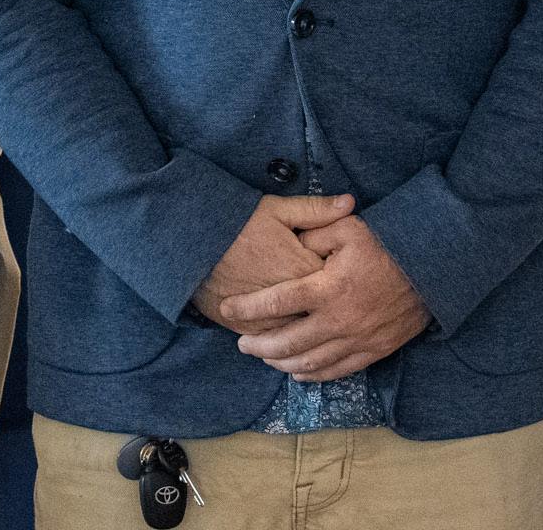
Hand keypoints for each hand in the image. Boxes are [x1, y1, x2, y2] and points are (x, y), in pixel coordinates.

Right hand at [192, 194, 355, 334]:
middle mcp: (288, 298)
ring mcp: (266, 316)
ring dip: (305, 326)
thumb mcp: (278, 209)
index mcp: (300, 267)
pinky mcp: (246, 327)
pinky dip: (281, 337)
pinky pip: (272, 340)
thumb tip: (350, 202)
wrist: (192, 243)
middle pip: (319, 310)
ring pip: (297, 331)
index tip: (344, 273)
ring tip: (310, 317)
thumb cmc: (238, 222)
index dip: (340, 277)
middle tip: (331, 299)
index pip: (335, 280)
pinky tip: (286, 330)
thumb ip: (316, 209)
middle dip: (325, 306)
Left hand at [223, 215, 431, 381]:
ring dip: (281, 363)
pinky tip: (297, 371)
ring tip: (264, 357)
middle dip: (259, 345)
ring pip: (309, 363)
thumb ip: (314, 230)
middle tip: (241, 343)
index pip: (278, 302)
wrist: (431, 269)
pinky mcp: (372, 352)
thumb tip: (292, 239)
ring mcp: (356, 341)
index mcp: (328, 288)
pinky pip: (335, 371)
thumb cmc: (386, 244)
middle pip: (288, 342)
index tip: (228, 309)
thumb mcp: (348, 227)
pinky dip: (312, 375)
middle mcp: (339, 320)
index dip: (249, 308)